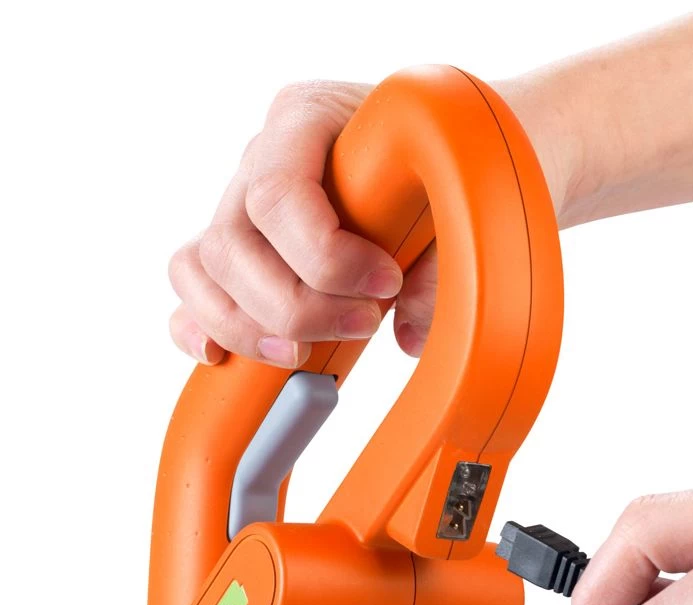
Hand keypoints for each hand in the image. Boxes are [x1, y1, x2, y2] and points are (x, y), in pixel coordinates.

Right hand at [168, 78, 567, 366]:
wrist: (443, 148)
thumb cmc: (443, 166)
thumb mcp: (456, 195)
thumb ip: (442, 260)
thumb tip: (409, 333)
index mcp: (308, 117)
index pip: (278, 195)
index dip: (325, 259)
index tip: (385, 285)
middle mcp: (261, 156)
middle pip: (233, 245)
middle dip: (297, 307)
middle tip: (366, 323)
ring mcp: (240, 201)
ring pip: (203, 269)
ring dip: (252, 328)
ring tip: (308, 352)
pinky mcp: (236, 247)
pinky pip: (193, 284)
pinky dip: (203, 325)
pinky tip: (225, 356)